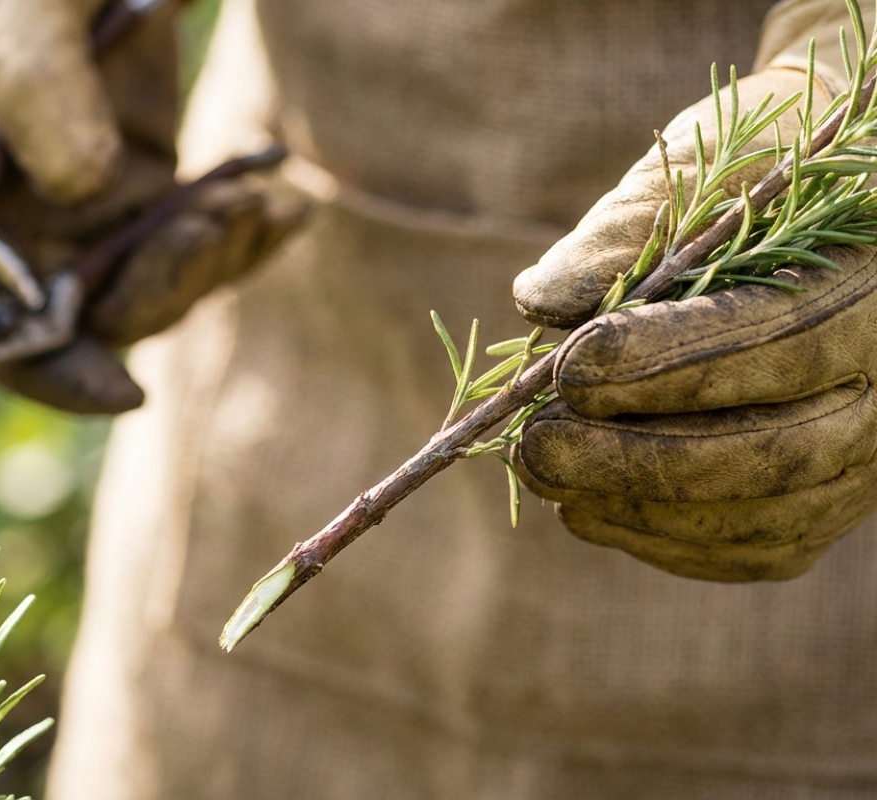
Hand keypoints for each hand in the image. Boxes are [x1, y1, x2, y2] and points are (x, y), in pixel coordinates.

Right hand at [0, 0, 305, 412]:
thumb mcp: (20, 8)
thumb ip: (33, 90)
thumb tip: (81, 190)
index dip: (45, 370)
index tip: (119, 388)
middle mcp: (27, 214)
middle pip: (88, 317)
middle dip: (161, 289)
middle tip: (216, 225)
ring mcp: (96, 202)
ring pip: (156, 288)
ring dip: (212, 259)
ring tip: (254, 199)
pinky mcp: (156, 185)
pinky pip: (201, 247)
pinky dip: (248, 239)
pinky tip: (285, 206)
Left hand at [509, 66, 876, 581]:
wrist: (842, 206)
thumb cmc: (769, 168)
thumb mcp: (717, 153)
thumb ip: (637, 219)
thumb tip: (542, 302)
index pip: (783, 339)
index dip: (671, 361)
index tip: (572, 365)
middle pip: (777, 449)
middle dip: (641, 457)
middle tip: (535, 444)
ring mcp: (871, 451)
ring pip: (768, 512)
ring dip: (639, 506)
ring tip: (540, 473)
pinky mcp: (833, 496)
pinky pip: (762, 545)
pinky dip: (667, 539)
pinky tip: (585, 511)